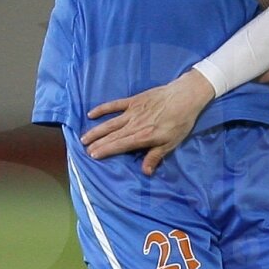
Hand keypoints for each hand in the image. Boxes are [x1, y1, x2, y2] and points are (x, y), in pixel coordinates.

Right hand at [82, 70, 214, 173]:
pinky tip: (91, 114)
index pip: (119, 145)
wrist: (184, 96)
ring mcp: (132, 111)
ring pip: (109, 123)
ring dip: (96, 130)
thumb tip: (146, 172)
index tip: (93, 155)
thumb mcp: (171, 143)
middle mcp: (134, 125)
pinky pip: (114, 105)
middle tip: (84, 150)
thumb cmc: (180, 121)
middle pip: (112, 136)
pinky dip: (102, 109)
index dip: (105, 150)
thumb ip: (155, 156)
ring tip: (84, 137)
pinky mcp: (133, 101)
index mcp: (143, 137)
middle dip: (97, 143)